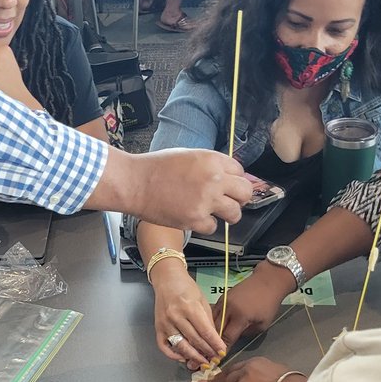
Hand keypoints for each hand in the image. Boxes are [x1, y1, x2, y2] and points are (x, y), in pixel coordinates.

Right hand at [126, 149, 250, 234]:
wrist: (135, 183)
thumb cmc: (155, 168)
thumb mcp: (188, 155)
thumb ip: (209, 165)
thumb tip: (225, 176)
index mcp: (212, 160)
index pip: (240, 171)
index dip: (234, 180)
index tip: (229, 185)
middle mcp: (213, 179)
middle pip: (245, 192)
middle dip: (239, 198)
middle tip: (230, 201)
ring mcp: (205, 201)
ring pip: (235, 213)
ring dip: (228, 214)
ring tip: (216, 212)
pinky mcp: (195, 219)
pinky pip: (213, 227)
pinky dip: (206, 224)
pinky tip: (195, 217)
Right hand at [152, 268, 225, 366]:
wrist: (167, 280)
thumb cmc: (187, 288)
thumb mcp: (202, 300)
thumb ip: (208, 320)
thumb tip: (214, 340)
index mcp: (190, 307)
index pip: (205, 331)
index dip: (215, 344)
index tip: (222, 352)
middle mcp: (176, 316)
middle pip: (194, 340)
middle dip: (207, 352)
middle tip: (215, 359)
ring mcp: (165, 323)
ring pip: (181, 346)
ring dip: (193, 357)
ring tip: (203, 362)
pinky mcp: (158, 328)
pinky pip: (164, 346)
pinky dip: (173, 355)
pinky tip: (183, 358)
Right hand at [213, 267, 287, 348]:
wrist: (267, 281)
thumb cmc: (269, 304)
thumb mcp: (262, 324)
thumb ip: (246, 333)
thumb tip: (234, 337)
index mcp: (240, 316)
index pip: (228, 337)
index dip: (223, 348)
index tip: (220, 357)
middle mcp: (228, 309)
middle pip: (216, 329)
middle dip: (213, 341)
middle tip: (211, 351)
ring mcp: (223, 301)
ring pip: (212, 320)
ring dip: (211, 331)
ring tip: (210, 341)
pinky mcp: (222, 297)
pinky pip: (214, 312)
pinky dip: (212, 321)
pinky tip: (213, 328)